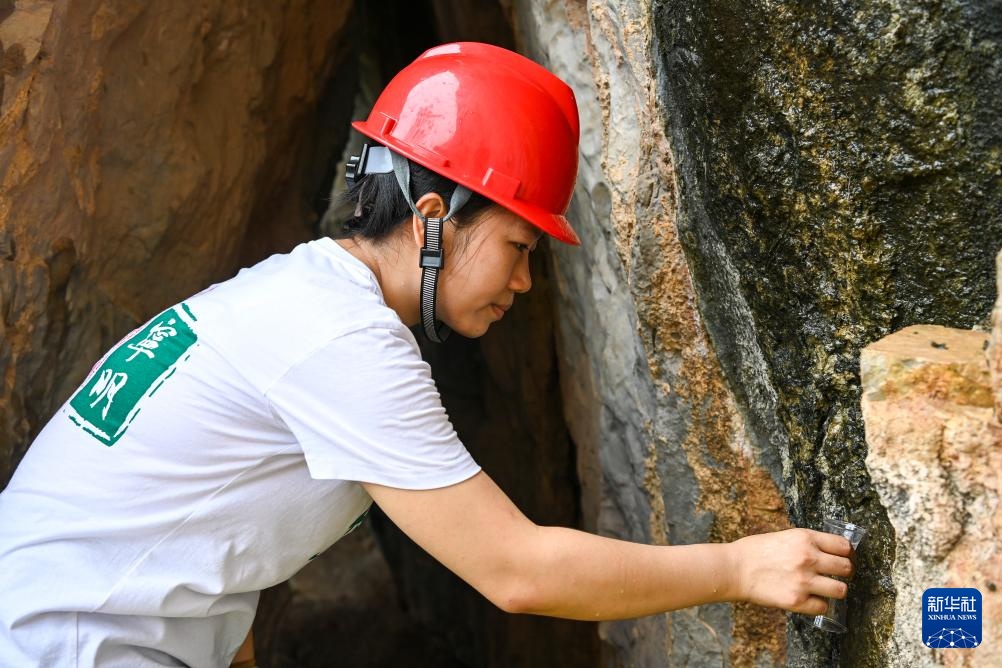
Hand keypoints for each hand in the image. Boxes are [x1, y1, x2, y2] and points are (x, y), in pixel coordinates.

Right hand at [730, 528, 854, 614]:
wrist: (734, 568)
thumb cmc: (755, 551)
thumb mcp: (785, 536)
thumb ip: (808, 543)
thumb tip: (830, 551)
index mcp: (805, 538)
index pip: (844, 546)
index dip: (846, 553)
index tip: (843, 558)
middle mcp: (808, 558)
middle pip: (846, 568)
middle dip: (843, 572)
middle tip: (834, 575)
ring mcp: (803, 581)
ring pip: (841, 590)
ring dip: (834, 590)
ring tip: (823, 588)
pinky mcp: (796, 600)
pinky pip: (822, 607)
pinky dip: (817, 605)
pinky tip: (808, 599)